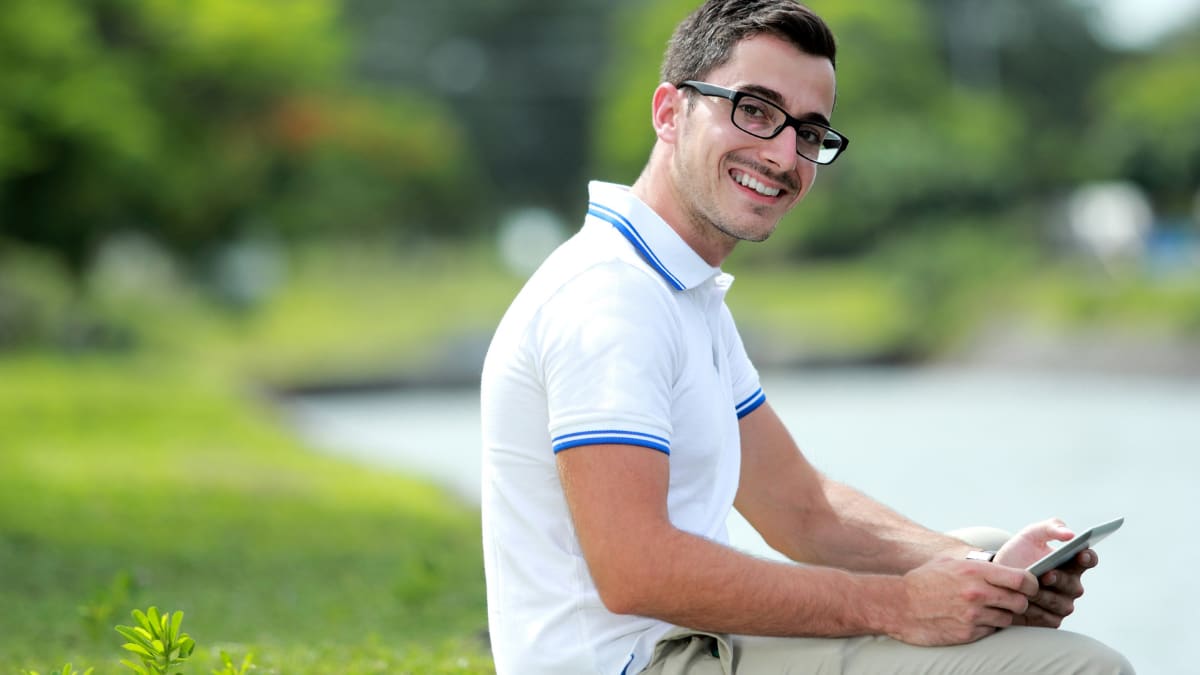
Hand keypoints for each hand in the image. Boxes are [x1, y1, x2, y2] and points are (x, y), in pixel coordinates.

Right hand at [888, 556, 1036, 645]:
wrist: (898, 605)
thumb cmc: (922, 582)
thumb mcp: (948, 563)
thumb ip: (977, 564)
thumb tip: (1001, 566)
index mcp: (974, 571)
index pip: (1022, 578)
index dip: (1031, 584)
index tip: (1029, 586)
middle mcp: (977, 593)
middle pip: (1020, 601)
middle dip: (1018, 602)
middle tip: (1009, 600)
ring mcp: (973, 615)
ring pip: (1008, 619)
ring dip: (1002, 615)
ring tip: (986, 610)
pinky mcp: (968, 633)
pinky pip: (991, 631)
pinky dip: (987, 627)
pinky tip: (973, 620)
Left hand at [993, 518, 1095, 627]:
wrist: (996, 576)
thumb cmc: (1018, 554)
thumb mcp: (1030, 535)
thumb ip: (1050, 527)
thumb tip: (1070, 533)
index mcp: (1072, 563)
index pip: (1089, 559)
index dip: (1088, 557)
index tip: (1081, 553)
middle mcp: (1071, 585)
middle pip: (1074, 585)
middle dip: (1060, 580)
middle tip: (1047, 574)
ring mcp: (1062, 604)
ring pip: (1060, 604)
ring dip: (1044, 596)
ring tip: (1028, 590)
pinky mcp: (1050, 620)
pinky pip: (1047, 619)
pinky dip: (1035, 611)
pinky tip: (1022, 605)